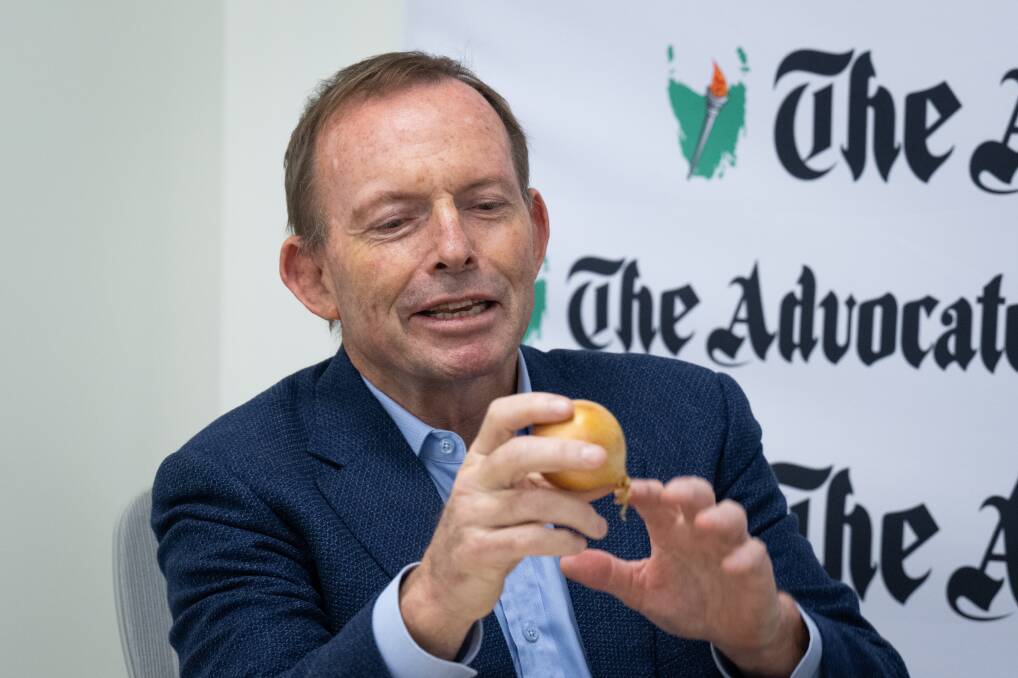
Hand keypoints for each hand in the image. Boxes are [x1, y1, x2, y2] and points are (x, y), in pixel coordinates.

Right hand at [399, 393, 611, 659]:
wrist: (449, 583)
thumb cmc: (494, 531)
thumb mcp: (518, 498)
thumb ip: (555, 484)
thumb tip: (609, 471)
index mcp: (480, 458)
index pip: (500, 416)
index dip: (534, 405)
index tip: (570, 407)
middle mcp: (472, 480)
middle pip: (516, 454)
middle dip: (562, 451)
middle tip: (600, 456)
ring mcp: (471, 515)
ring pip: (531, 503)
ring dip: (575, 512)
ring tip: (599, 526)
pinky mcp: (478, 550)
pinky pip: (528, 539)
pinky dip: (561, 540)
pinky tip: (577, 543)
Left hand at [560, 477, 807, 676]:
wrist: (728, 627)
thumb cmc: (686, 599)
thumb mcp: (641, 590)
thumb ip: (608, 574)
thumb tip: (566, 561)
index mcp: (670, 528)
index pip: (656, 499)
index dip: (644, 491)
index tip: (624, 489)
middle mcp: (700, 528)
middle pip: (697, 494)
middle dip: (685, 490)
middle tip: (670, 494)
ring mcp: (729, 543)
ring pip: (730, 514)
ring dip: (718, 516)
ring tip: (703, 524)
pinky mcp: (753, 565)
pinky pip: (753, 553)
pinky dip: (744, 556)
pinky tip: (733, 564)